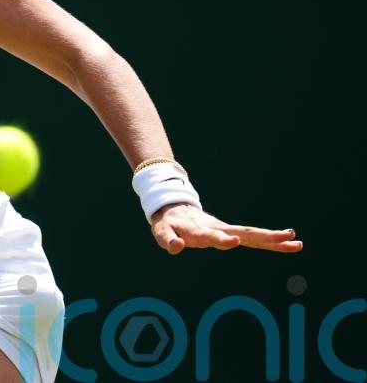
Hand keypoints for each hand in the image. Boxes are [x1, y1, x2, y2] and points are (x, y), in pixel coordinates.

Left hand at [151, 203, 303, 255]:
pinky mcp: (231, 232)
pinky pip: (252, 238)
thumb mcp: (162, 232)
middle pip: (243, 233)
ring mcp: (226, 230)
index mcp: (200, 231)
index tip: (233, 241)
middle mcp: (218, 229)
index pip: (212, 236)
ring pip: (252, 235)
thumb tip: (176, 248)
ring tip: (296, 242)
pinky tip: (289, 245)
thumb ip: (167, 240)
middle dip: (264, 236)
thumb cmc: (168, 224)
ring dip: (273, 239)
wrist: (174, 209)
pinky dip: (270, 242)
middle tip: (286, 237)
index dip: (221, 239)